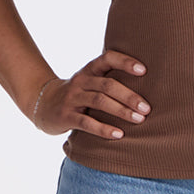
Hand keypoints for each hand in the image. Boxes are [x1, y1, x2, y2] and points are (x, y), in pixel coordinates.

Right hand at [32, 50, 150, 139]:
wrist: (43, 104)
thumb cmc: (79, 93)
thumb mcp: (91, 81)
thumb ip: (111, 80)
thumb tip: (150, 84)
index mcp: (90, 69)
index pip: (108, 58)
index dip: (125, 62)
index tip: (144, 71)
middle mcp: (81, 81)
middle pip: (108, 85)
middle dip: (130, 96)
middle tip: (147, 108)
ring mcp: (72, 98)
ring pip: (99, 102)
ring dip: (121, 111)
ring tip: (139, 120)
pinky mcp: (66, 116)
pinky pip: (87, 122)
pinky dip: (104, 129)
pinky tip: (119, 135)